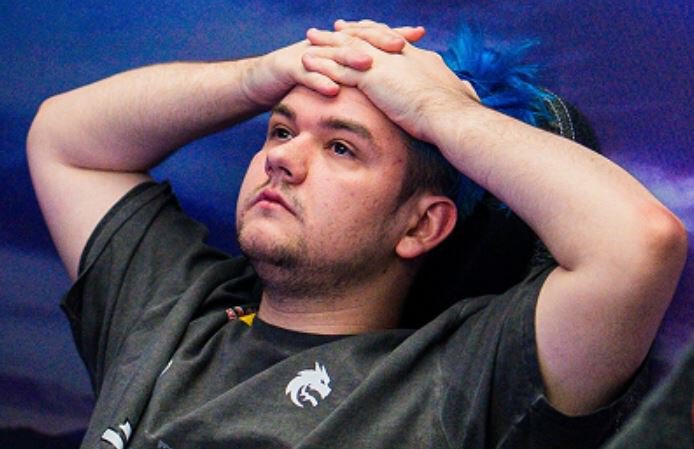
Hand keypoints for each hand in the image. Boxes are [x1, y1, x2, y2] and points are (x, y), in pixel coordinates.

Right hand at [240, 19, 426, 108]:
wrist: (262, 82)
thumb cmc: (304, 82)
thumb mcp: (335, 76)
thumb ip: (359, 77)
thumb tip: (392, 85)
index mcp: (339, 46)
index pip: (370, 36)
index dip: (393, 34)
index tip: (420, 34)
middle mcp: (326, 45)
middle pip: (355, 40)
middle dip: (378, 41)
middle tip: (401, 44)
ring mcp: (306, 54)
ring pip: (332, 55)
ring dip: (351, 59)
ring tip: (370, 64)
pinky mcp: (287, 69)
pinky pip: (305, 75)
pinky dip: (319, 81)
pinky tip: (333, 89)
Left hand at [303, 20, 479, 142]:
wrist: (449, 115)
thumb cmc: (457, 112)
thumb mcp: (459, 95)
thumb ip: (457, 91)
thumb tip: (466, 91)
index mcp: (418, 57)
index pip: (392, 40)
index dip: (377, 35)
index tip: (366, 31)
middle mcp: (398, 54)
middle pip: (367, 37)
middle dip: (348, 32)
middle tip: (332, 27)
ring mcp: (383, 64)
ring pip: (348, 49)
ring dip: (327, 44)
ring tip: (310, 39)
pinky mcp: (370, 78)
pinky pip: (339, 69)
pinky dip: (322, 65)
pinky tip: (307, 63)